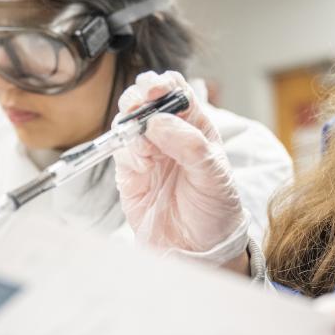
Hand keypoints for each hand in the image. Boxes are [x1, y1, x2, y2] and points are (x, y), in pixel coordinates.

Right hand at [113, 71, 248, 265]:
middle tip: (138, 108)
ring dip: (131, 124)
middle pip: (145, 98)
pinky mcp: (129, 171)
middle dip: (138, 97)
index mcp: (195, 126)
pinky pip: (119, 148)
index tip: (156, 90)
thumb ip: (189, 144)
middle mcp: (170, 134)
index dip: (164, 84)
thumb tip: (158, 121)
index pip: (176, 90)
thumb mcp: (214, 174)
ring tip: (145, 148)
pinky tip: (141, 166)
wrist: (198, 249)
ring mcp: (148, 151)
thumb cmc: (215, 209)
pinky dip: (126, 150)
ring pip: (128, 120)